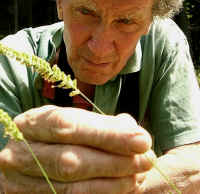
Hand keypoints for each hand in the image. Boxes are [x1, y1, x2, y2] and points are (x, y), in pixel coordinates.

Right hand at [0, 105, 154, 193]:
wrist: (25, 156)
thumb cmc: (53, 134)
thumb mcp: (69, 120)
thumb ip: (98, 124)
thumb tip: (133, 131)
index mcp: (30, 124)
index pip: (68, 126)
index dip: (106, 134)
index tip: (141, 138)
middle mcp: (19, 154)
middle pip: (70, 161)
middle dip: (114, 161)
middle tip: (147, 159)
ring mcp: (20, 184)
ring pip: (71, 188)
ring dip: (112, 183)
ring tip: (138, 175)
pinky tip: (122, 188)